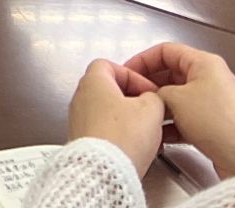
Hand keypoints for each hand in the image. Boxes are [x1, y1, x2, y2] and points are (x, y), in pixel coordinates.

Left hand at [66, 59, 164, 173]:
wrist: (104, 170)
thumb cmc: (121, 138)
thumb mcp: (151, 109)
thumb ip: (154, 97)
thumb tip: (152, 99)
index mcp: (93, 82)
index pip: (109, 65)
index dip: (133, 75)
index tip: (148, 89)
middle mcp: (81, 98)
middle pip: (109, 89)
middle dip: (133, 99)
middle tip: (149, 109)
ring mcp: (79, 120)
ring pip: (107, 111)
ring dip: (128, 119)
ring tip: (145, 131)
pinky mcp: (83, 140)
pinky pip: (103, 130)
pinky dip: (119, 134)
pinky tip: (135, 146)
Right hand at [124, 44, 234, 177]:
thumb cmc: (219, 123)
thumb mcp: (175, 99)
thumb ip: (156, 91)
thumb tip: (152, 96)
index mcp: (205, 63)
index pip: (166, 50)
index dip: (143, 59)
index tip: (130, 70)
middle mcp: (211, 78)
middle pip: (171, 73)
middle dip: (151, 85)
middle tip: (136, 94)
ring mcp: (214, 101)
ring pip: (178, 97)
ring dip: (161, 106)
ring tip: (148, 114)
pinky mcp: (215, 122)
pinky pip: (186, 116)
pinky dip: (172, 123)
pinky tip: (161, 134)